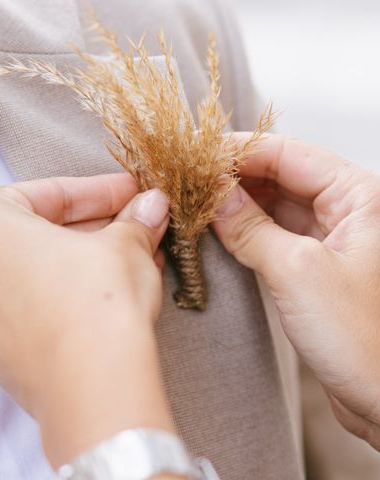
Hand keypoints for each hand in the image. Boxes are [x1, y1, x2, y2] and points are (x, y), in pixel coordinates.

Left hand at [0, 173, 175, 466]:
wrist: (90, 388)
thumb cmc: (95, 299)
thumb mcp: (123, 246)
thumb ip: (132, 221)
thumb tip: (151, 205)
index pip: (47, 195)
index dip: (99, 191)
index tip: (130, 192)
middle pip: (35, 235)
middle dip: (92, 228)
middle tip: (134, 223)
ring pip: (30, 274)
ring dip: (80, 262)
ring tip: (132, 257)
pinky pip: (25, 309)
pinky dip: (61, 296)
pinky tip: (106, 293)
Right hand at [212, 134, 379, 449]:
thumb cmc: (364, 339)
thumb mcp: (296, 272)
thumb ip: (251, 228)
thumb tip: (214, 196)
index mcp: (360, 196)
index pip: (289, 153)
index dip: (240, 151)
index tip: (198, 155)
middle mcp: (348, 211)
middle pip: (280, 175)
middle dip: (234, 175)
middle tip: (189, 179)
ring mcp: (331, 239)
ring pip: (274, 205)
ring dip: (236, 203)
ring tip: (195, 200)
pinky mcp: (315, 268)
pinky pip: (274, 234)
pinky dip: (244, 230)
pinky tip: (216, 228)